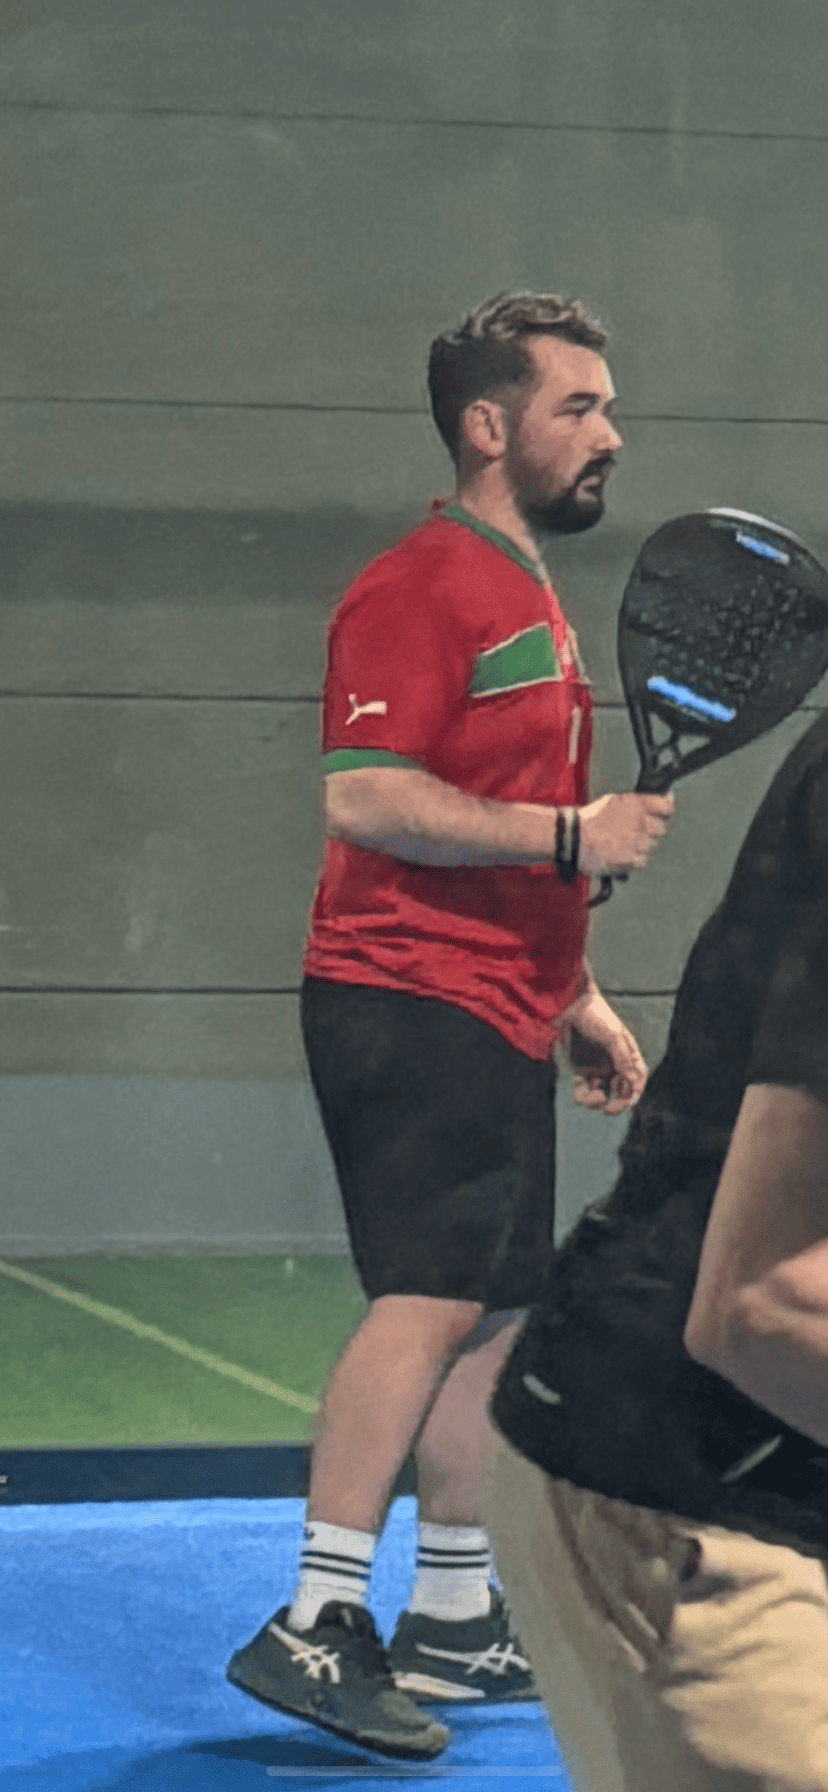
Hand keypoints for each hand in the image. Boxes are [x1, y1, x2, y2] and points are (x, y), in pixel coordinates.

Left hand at [558, 989, 646, 1113]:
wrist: (568, 1004)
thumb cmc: (595, 1015)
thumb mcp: (613, 1036)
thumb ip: (624, 1060)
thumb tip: (633, 1082)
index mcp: (627, 1055)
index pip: (636, 1081)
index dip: (633, 1095)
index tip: (626, 1104)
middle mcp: (614, 1063)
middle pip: (619, 1092)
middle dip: (614, 1104)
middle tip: (606, 1109)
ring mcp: (597, 1067)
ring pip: (600, 1095)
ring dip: (595, 1101)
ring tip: (587, 1096)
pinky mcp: (579, 1069)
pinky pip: (583, 1090)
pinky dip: (581, 1094)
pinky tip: (578, 1088)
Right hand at [577, 792, 673, 876]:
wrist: (573, 838)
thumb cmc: (589, 820)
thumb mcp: (613, 801)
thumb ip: (635, 803)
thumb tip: (651, 802)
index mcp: (637, 804)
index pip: (667, 807)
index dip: (665, 810)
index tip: (662, 812)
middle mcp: (641, 822)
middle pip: (661, 828)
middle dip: (651, 830)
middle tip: (635, 831)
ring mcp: (638, 842)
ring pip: (651, 845)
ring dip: (640, 845)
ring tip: (622, 843)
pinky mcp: (632, 860)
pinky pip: (642, 861)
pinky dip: (633, 859)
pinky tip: (620, 853)